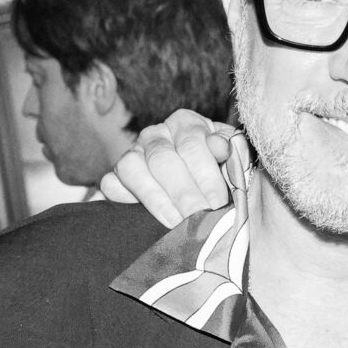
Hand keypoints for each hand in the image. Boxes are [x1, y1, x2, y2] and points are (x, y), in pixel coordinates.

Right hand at [100, 111, 247, 224]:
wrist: (208, 201)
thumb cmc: (225, 179)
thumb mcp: (237, 164)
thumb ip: (235, 155)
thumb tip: (220, 147)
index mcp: (187, 124)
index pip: (192, 144)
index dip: (205, 174)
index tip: (217, 202)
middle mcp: (156, 135)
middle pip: (163, 158)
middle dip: (183, 192)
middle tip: (198, 218)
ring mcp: (132, 154)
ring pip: (132, 168)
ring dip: (155, 198)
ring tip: (176, 223)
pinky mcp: (116, 178)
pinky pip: (110, 184)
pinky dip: (122, 198)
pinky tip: (140, 215)